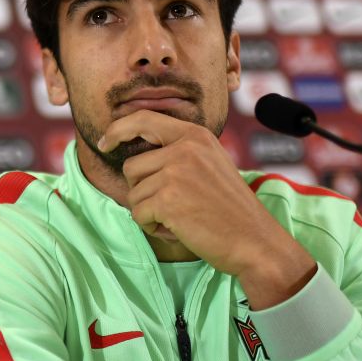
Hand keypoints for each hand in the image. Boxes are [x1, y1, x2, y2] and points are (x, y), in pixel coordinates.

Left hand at [99, 109, 315, 308]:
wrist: (256, 241)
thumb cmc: (231, 209)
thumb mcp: (210, 163)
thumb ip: (179, 152)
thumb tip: (135, 155)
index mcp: (195, 135)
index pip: (143, 119)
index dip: (118, 129)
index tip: (105, 142)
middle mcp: (184, 148)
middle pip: (132, 166)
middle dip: (142, 190)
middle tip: (172, 206)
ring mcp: (175, 172)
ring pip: (133, 193)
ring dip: (149, 212)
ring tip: (180, 218)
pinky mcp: (168, 199)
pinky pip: (138, 214)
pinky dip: (152, 227)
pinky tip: (178, 229)